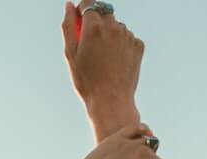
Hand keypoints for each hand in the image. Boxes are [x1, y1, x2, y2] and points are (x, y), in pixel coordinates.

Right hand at [60, 1, 143, 128]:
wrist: (111, 101)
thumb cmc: (87, 81)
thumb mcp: (71, 54)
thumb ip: (69, 26)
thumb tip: (69, 6)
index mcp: (94, 27)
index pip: (88, 2)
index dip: (83, 10)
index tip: (81, 21)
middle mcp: (113, 26)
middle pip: (103, 13)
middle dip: (96, 24)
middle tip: (91, 46)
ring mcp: (128, 35)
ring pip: (116, 26)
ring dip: (110, 35)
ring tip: (104, 59)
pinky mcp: (138, 45)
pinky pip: (127, 38)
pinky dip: (121, 45)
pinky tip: (115, 62)